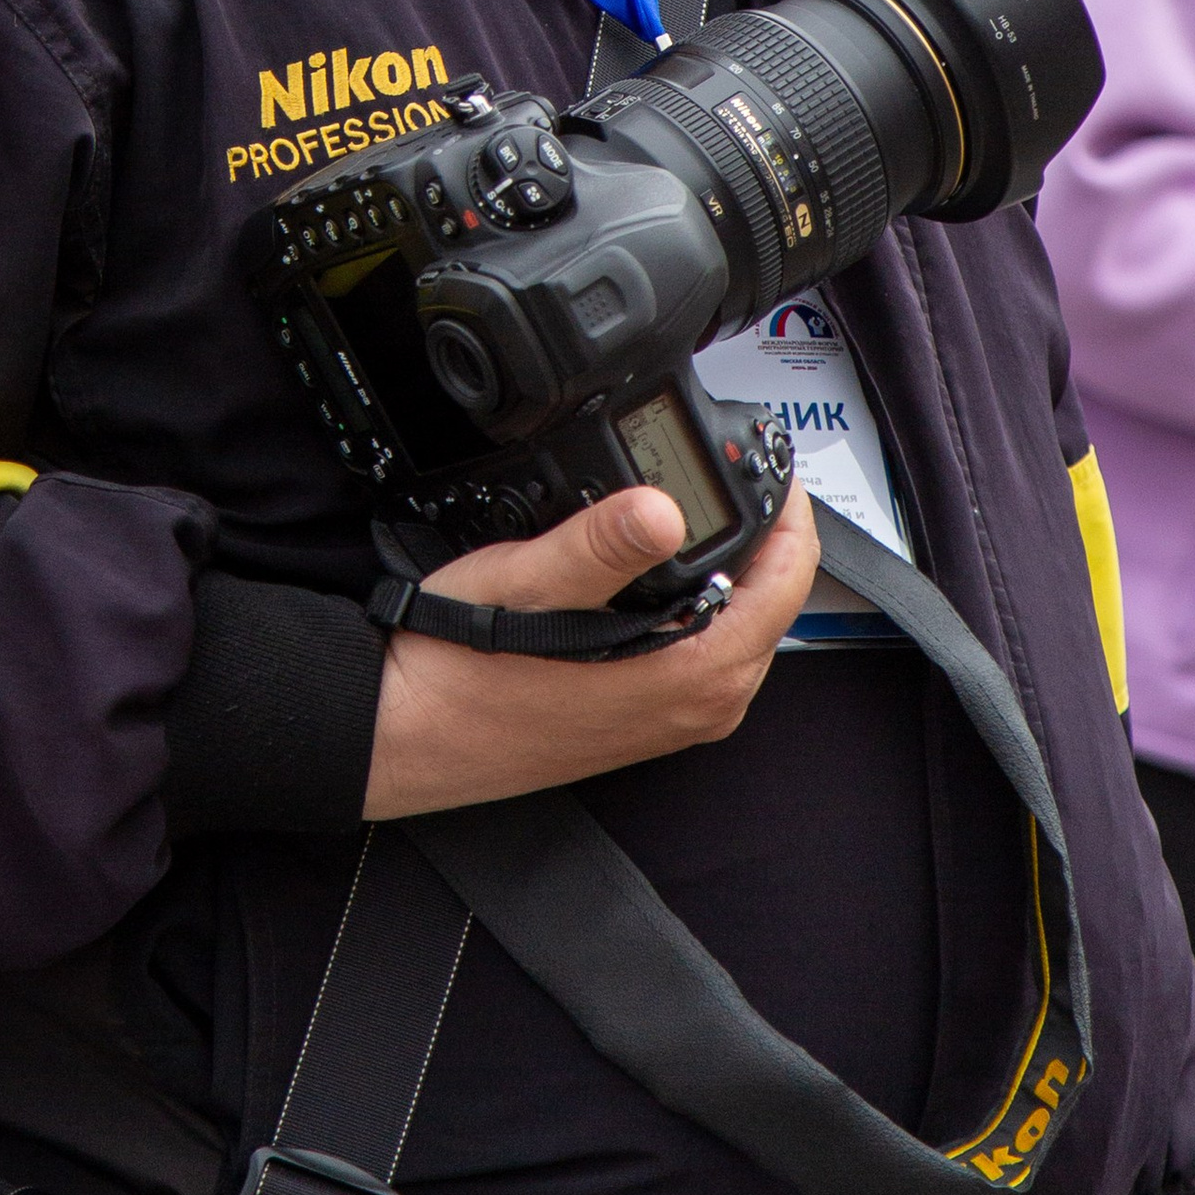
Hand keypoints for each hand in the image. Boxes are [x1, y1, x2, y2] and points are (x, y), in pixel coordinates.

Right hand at [361, 479, 816, 818]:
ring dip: (734, 571)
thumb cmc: (460, 667)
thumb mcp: (528, 581)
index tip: (769, 462)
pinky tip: (655, 572)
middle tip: (735, 473)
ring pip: (738, 630)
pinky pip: (700, 653)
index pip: (790, 582)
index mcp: (691, 670)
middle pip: (773, 606)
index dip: (791, 511)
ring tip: (701, 510)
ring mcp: (672, 718)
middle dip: (767, 537)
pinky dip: (699, 605)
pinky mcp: (641, 721)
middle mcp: (697, 704)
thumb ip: (601, 543)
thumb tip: (662, 507)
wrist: (403, 732)